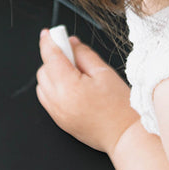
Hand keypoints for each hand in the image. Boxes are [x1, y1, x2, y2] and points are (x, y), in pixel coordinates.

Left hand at [36, 30, 139, 153]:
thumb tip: (70, 43)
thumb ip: (84, 54)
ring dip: (52, 74)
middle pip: (43, 70)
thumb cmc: (120, 107)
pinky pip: (46, 98)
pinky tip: (71, 87)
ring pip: (42, 85)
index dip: (48, 42)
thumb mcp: (104, 72)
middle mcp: (58, 101)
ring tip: (74, 74)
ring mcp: (57, 113)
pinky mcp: (59, 121)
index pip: (51, 57)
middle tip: (72, 55)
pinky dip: (53, 88)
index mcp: (69, 87)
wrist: (126, 136)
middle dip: (53, 59)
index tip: (47, 33)